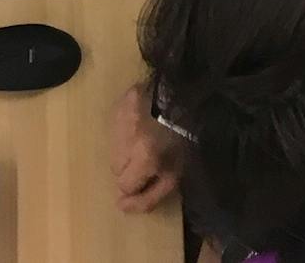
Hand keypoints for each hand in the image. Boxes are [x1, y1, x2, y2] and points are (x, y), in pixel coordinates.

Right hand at [110, 83, 182, 215]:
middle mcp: (129, 137)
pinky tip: (142, 121)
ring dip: (126, 147)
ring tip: (145, 137)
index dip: (136, 184)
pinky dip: (125, 128)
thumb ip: (148, 197)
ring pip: (114, 146)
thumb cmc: (184, 141)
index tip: (147, 175)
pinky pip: (115, 125)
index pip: (124, 185)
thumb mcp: (174, 176)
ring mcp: (123, 116)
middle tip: (147, 156)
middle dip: (129, 166)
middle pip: (116, 167)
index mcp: (146, 157)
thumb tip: (121, 205)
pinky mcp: (122, 101)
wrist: (191, 99)